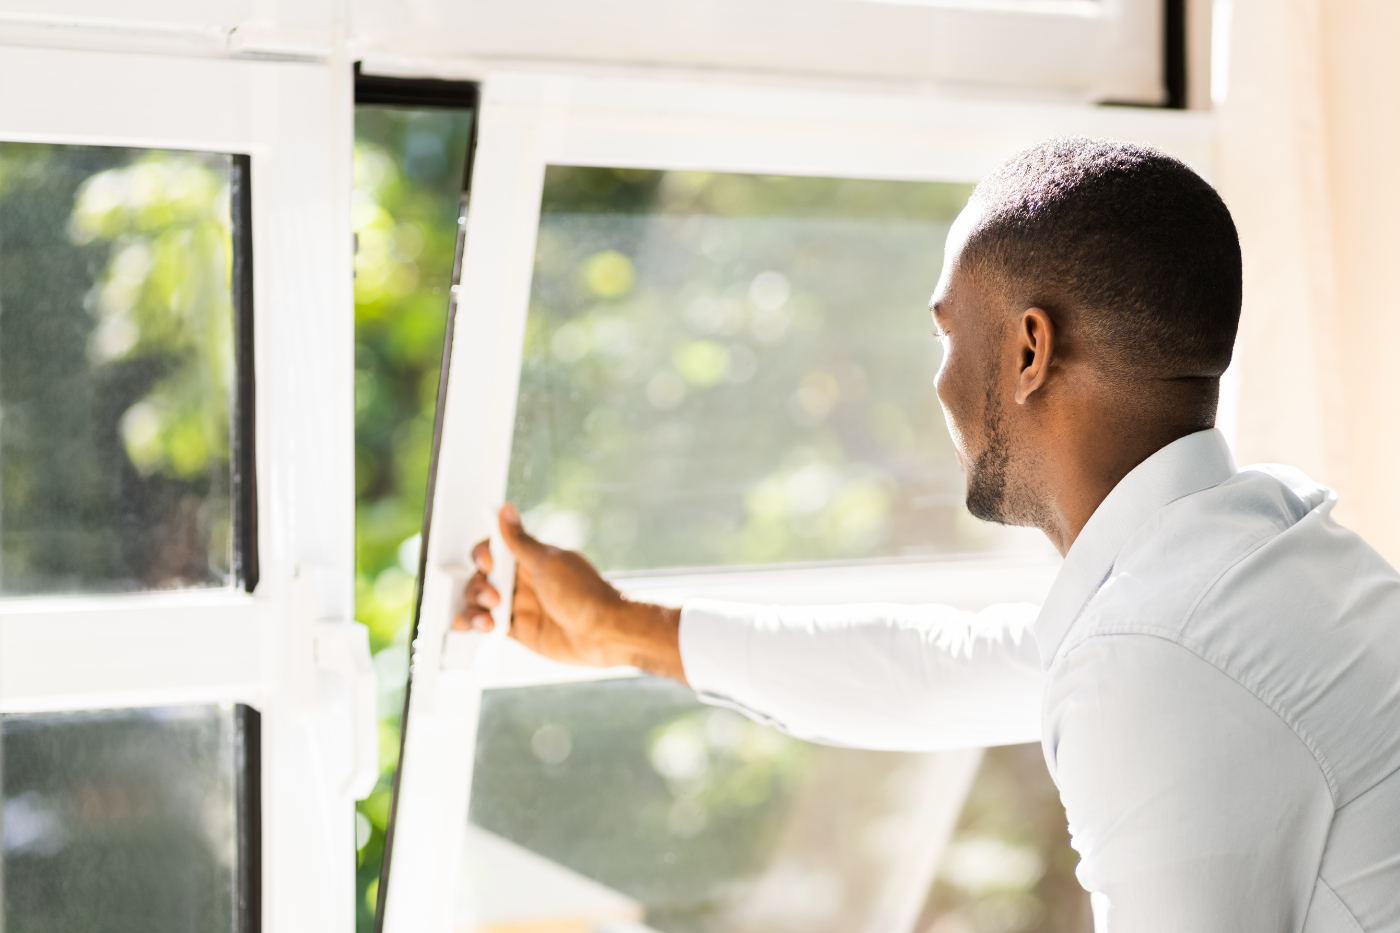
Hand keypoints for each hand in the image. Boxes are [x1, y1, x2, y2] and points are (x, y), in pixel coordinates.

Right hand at [454, 504, 685, 681]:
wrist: (604, 633)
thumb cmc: (584, 595)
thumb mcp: (548, 563)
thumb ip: (520, 542)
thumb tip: (505, 510)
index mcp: (531, 559)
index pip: (494, 550)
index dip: (484, 556)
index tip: (488, 564)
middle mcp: (523, 581)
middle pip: (482, 577)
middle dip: (479, 586)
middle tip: (496, 598)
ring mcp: (520, 605)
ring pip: (481, 602)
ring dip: (474, 608)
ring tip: (488, 621)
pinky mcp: (519, 629)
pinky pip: (488, 625)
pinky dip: (475, 624)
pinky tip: (473, 626)